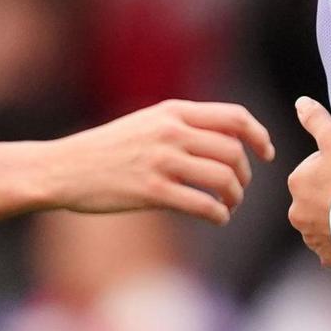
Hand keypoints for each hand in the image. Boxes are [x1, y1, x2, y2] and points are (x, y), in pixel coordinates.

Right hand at [40, 99, 274, 223]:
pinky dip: (218, 214)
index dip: (259, 135)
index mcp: (173, 112)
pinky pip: (202, 204)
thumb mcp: (146, 123)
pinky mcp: (152, 192)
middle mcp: (170, 132)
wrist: (63, 169)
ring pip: (223, 179)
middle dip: (246, 175)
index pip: (234, 117)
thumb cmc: (106, 150)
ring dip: (235, 197)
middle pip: (233, 152)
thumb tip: (228, 140)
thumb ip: (183, 126)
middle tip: (239, 189)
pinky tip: (217, 218)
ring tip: (228, 206)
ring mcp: (161, 162)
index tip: (267, 153)